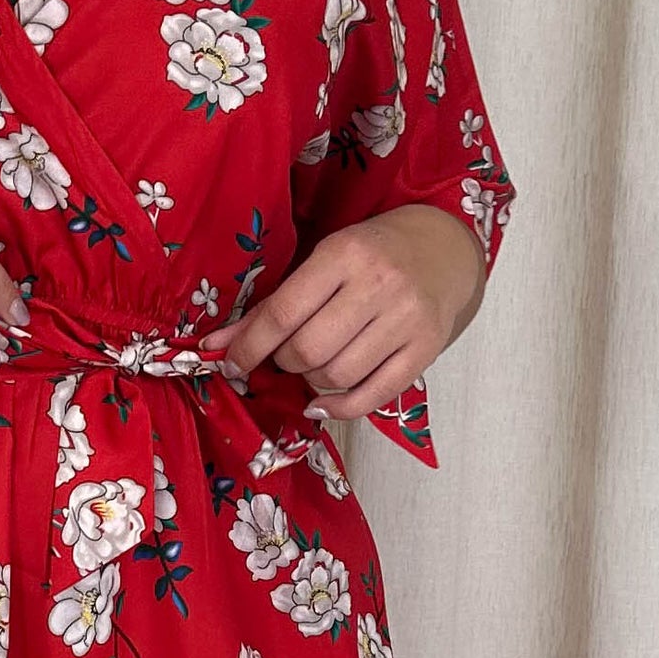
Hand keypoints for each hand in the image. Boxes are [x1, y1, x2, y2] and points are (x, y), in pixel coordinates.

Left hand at [198, 205, 484, 422]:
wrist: (443, 249)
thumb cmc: (371, 254)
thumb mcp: (321, 262)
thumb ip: (271, 306)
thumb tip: (215, 346)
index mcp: (344, 254)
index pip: (283, 314)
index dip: (249, 347)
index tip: (232, 363)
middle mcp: (379, 285)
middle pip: (308, 350)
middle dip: (284, 362)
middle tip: (286, 355)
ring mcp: (406, 319)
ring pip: (337, 376)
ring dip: (311, 382)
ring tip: (313, 366)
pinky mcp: (426, 348)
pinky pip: (373, 396)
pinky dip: (339, 408)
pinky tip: (323, 402)